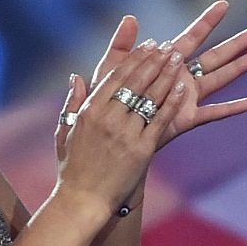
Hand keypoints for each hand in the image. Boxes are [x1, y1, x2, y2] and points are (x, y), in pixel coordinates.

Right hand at [54, 41, 191, 213]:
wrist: (83, 200)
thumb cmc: (73, 168)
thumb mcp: (65, 132)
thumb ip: (72, 103)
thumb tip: (76, 77)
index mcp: (88, 111)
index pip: (115, 77)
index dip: (134, 59)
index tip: (148, 45)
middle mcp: (107, 118)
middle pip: (135, 82)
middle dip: (153, 61)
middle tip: (168, 46)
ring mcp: (125, 133)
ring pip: (149, 97)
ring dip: (165, 75)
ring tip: (177, 58)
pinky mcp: (141, 149)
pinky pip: (159, 120)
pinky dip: (171, 102)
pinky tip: (181, 88)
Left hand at [85, 2, 246, 147]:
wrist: (108, 134)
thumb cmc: (108, 100)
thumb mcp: (113, 69)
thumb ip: (122, 45)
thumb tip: (131, 18)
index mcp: (166, 62)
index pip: (192, 36)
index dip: (208, 21)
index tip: (224, 4)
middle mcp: (182, 77)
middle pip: (216, 56)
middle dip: (237, 43)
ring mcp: (187, 97)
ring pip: (221, 78)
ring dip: (241, 67)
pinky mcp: (187, 118)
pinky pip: (214, 113)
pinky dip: (233, 108)